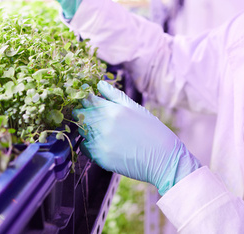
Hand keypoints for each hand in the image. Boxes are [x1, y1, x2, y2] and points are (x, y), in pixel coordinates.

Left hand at [75, 81, 200, 194]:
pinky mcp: (100, 158)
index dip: (84, 98)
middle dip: (83, 113)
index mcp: (113, 109)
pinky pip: (85, 147)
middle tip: (92, 116)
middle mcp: (104, 124)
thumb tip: (99, 84)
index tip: (87, 100)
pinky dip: (89, 144)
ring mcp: (100, 142)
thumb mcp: (136, 108)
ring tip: (101, 130)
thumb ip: (115, 96)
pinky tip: (103, 143)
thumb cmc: (152, 131)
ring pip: (80, 131)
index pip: (86, 98)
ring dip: (86, 128)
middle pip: (80, 114)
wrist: (163, 159)